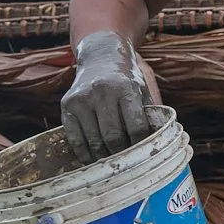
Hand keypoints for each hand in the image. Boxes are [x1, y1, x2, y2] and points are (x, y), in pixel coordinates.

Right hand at [61, 30, 154, 162]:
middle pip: (114, 137)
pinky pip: (75, 139)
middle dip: (122, 155)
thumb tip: (157, 146)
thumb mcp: (142, 90)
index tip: (143, 156)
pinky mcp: (66, 105)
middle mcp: (102, 91)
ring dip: (104, 158)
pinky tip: (93, 159)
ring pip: (95, 141)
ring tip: (112, 164)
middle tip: (127, 165)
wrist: (100, 57)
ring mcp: (82, 98)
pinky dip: (85, 154)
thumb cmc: (127, 79)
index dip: (141, 145)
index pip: (136, 127)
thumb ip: (149, 114)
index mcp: (125, 88)